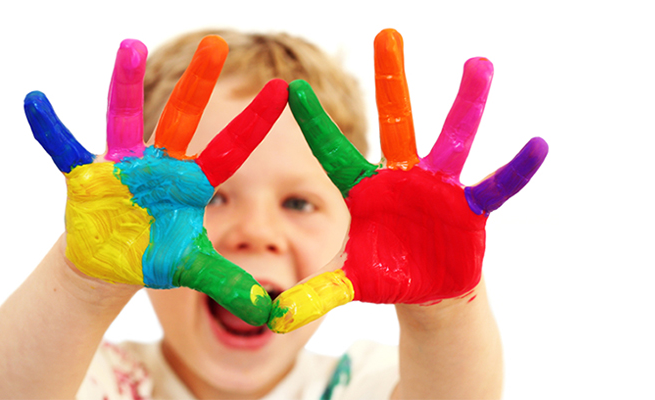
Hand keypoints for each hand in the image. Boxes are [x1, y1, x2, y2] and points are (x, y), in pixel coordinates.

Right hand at [24, 36, 287, 325]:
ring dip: (125, 85)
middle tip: (217, 43)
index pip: (231, 150)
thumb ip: (228, 284)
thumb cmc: (154, 255)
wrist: (109, 262)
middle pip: (183, 119)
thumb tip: (269, 312)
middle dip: (199, 84)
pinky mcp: (88, 176)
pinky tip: (34, 100)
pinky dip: (50, 128)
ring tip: (130, 47)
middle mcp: (159, 165)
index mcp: (190, 183)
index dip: (255, 123)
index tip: (283, 90)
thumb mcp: (192, 269)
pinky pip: (65, 148)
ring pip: (123, 118)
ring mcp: (123, 166)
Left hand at [268, 29, 547, 332]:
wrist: (428, 287)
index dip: (315, 124)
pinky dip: (515, 171)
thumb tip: (274, 319)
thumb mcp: (349, 284)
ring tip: (480, 64)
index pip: (334, 153)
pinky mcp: (469, 207)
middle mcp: (402, 178)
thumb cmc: (386, 274)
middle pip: (396, 123)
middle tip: (387, 33)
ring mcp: (439, 187)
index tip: (292, 88)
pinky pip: (495, 186)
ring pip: (452, 138)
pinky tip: (537, 145)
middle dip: (392, 80)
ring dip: (467, 103)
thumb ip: (315, 295)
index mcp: (366, 190)